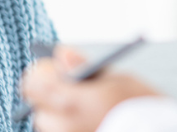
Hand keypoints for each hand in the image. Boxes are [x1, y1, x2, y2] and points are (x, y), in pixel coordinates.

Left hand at [19, 45, 162, 131]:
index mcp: (71, 102)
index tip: (53, 71)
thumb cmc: (144, 108)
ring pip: (52, 128)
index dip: (40, 75)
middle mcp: (64, 126)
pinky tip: (92, 124)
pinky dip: (72, 128)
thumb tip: (62, 53)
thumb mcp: (118, 79)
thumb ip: (84, 66)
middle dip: (52, 100)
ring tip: (87, 114)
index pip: (33, 84)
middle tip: (73, 95)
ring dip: (62, 119)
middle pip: (38, 110)